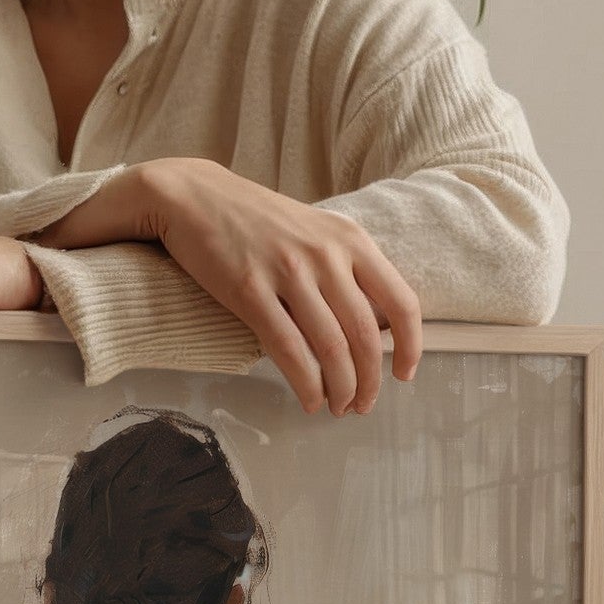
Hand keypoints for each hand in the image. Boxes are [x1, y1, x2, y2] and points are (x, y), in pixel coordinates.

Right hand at [38, 159, 421, 415]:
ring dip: (340, 390)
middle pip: (365, 336)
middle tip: (362, 405)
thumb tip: (371, 325)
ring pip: (331, 348)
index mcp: (349, 241)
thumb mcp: (314, 231)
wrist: (192, 196)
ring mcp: (288, 271)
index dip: (410, 346)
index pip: (400, 301)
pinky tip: (308, 400)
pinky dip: (305, 384)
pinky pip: (289, 350)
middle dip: (369, 382)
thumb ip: (345, 269)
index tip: (404, 375)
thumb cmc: (255, 221)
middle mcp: (325, 255)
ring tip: (337, 408)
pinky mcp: (250, 290)